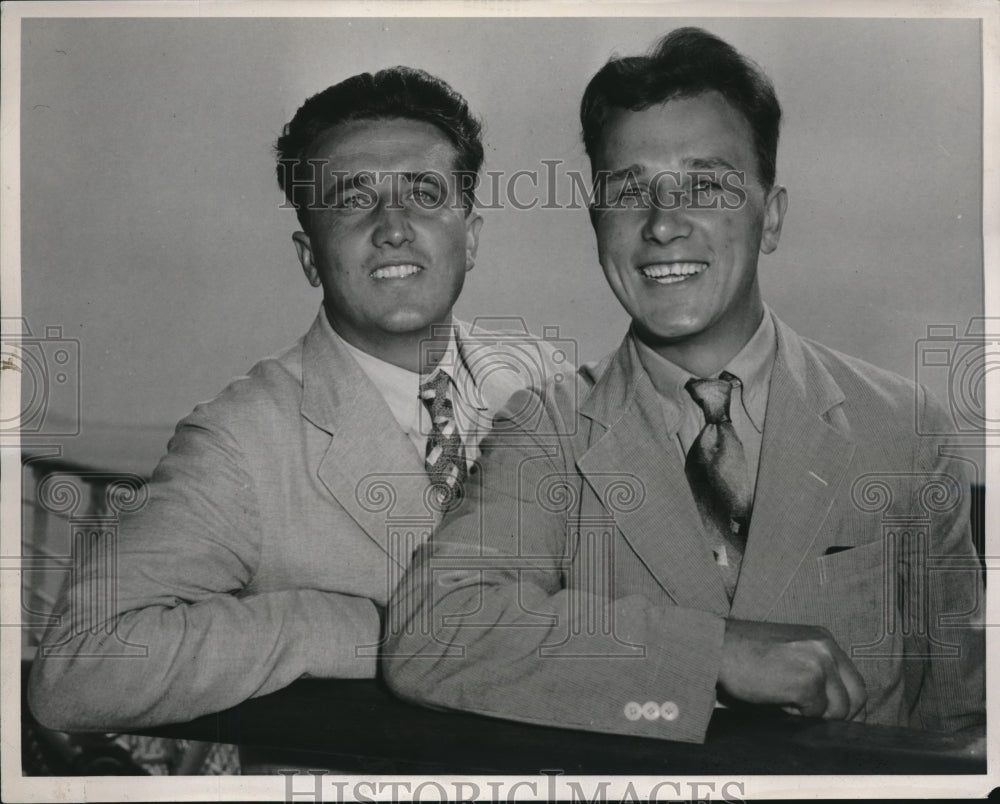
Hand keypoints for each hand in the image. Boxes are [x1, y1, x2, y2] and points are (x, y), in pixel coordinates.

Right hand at [718, 619, 866, 719]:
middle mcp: (825, 647)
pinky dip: (795, 713)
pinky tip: (774, 698)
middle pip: (856, 698)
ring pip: (839, 710)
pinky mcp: (807, 681)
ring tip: (783, 699)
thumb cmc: (743, 653)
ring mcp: (819, 663)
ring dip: (812, 714)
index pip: (854, 682)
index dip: (845, 705)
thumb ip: (813, 669)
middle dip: (836, 715)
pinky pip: (815, 714)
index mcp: (822, 639)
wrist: (715, 647)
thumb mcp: (787, 652)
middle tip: (808, 715)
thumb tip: (833, 706)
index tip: (830, 717)